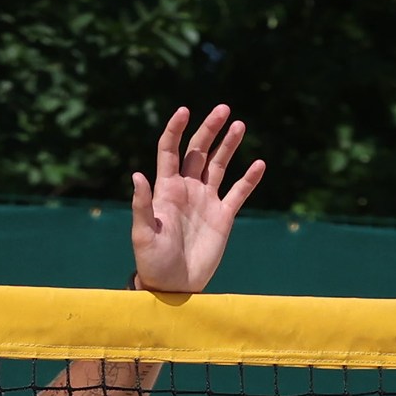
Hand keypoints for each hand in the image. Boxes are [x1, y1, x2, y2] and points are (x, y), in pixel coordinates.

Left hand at [131, 105, 263, 294]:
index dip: (175, 130)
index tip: (184, 111)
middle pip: (199, 151)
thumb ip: (142, 205)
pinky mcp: (223, 216)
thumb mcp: (143, 235)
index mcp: (166, 190)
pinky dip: (249, 179)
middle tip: (223, 109)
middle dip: (210, 129)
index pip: (170, 151)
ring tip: (239, 125)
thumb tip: (137, 175)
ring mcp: (206, 201)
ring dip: (229, 145)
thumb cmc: (152, 262)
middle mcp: (187, 189)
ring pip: (219, 165)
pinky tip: (259, 164)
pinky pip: (238, 192)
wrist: (173, 287)